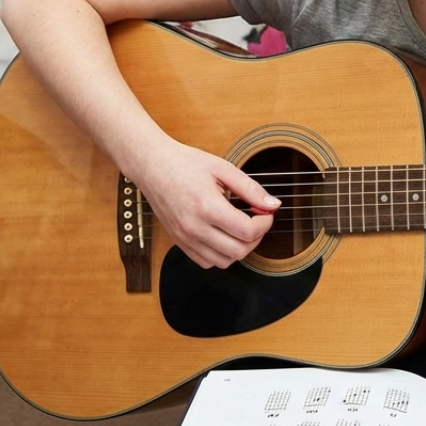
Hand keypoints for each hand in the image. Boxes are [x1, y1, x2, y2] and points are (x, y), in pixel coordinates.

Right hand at [127, 140, 280, 268]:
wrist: (152, 166)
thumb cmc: (185, 163)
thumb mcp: (223, 169)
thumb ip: (250, 188)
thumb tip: (273, 205)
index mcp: (207, 206)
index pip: (247, 231)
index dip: (265, 224)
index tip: (266, 212)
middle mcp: (194, 227)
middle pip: (238, 251)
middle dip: (256, 237)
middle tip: (257, 220)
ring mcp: (185, 238)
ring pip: (224, 261)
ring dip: (240, 248)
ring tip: (241, 228)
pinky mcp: (179, 242)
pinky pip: (206, 262)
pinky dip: (221, 255)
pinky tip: (224, 236)